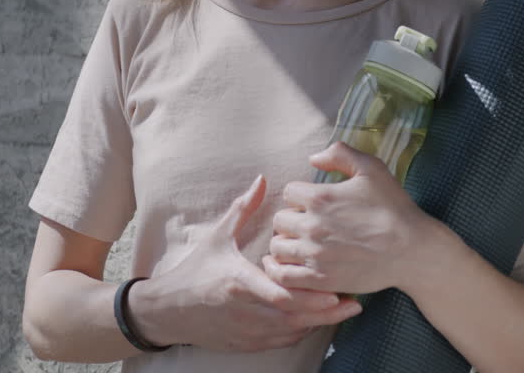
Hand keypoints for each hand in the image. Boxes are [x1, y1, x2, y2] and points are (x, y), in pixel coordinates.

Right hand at [133, 175, 362, 352]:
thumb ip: (243, 209)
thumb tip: (263, 179)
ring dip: (318, 323)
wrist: (169, 311)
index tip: (338, 290)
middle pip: (295, 318)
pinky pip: (282, 341)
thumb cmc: (195, 270)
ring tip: (344, 311)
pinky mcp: (247, 344)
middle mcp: (246, 311)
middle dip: (326, 313)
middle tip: (354, 304)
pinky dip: (301, 331)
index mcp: (240, 282)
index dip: (311, 296)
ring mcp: (247, 331)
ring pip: (292, 332)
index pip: (281, 294)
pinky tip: (316, 319)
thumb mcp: (217, 237)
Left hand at [262, 142, 437, 295]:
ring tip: (302, 244)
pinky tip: (296, 265)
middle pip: (280, 220)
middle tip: (309, 224)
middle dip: (292, 219)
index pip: (288, 192)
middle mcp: (312, 226)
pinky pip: (284, 276)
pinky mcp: (320, 279)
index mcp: (320, 197)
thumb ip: (340, 154)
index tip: (315, 203)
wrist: (412, 250)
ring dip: (287, 243)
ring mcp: (314, 255)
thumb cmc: (393, 208)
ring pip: (277, 247)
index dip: (301, 196)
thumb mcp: (372, 169)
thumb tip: (313, 158)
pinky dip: (285, 270)